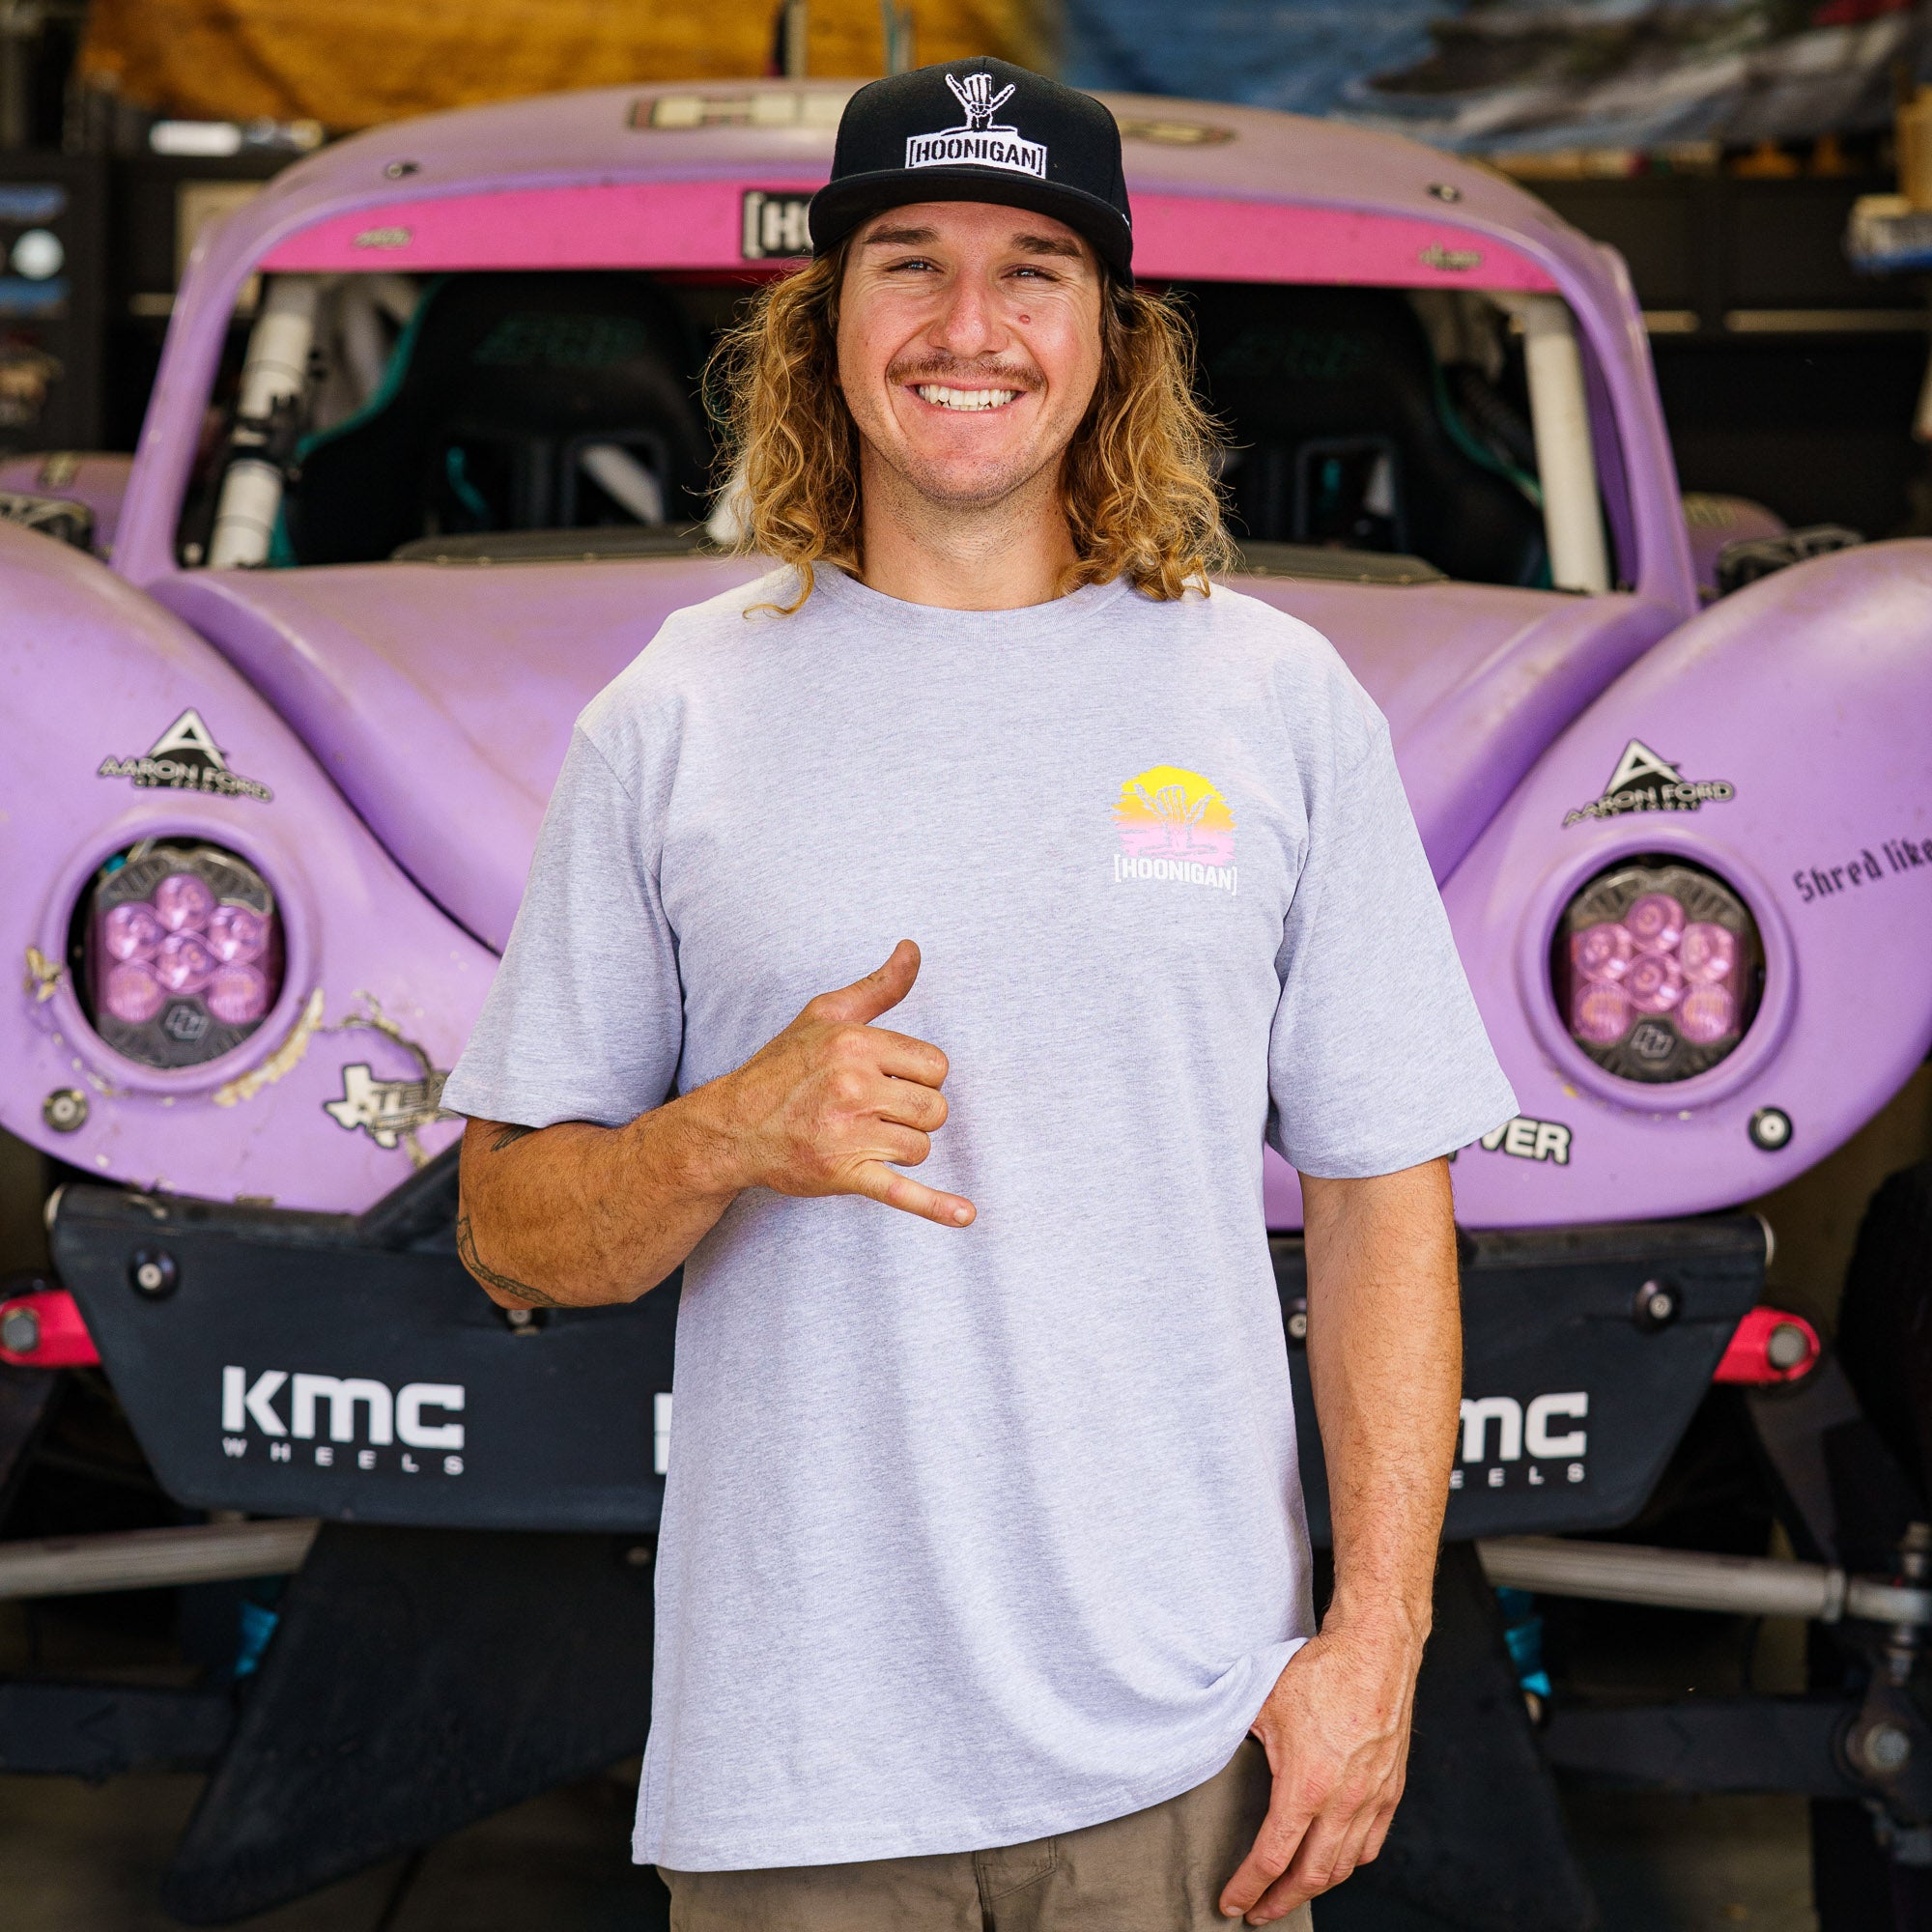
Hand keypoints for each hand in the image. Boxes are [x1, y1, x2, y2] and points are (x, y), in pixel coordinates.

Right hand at [705, 940, 974, 1227]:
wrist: (733, 1126)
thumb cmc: (783, 1067)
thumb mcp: (827, 1015)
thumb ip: (879, 986)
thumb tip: (913, 949)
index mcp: (855, 1045)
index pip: (935, 1065)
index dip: (919, 1075)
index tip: (890, 1079)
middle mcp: (853, 1087)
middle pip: (934, 1108)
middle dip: (914, 1112)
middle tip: (877, 1111)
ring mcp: (848, 1134)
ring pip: (921, 1146)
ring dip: (903, 1147)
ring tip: (866, 1137)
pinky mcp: (843, 1175)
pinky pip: (901, 1192)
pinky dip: (935, 1207)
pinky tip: (965, 1216)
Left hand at [1218, 1618, 1420, 1922]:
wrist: (1376, 1650)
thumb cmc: (1320, 1671)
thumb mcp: (1262, 1704)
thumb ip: (1236, 1737)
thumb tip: (1208, 1749)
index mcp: (1306, 1786)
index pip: (1273, 1857)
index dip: (1249, 1886)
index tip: (1232, 1904)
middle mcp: (1343, 1802)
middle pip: (1310, 1876)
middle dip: (1280, 1901)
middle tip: (1258, 1912)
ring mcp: (1372, 1799)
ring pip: (1343, 1866)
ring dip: (1313, 1887)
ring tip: (1290, 1892)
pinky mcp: (1391, 1790)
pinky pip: (1370, 1844)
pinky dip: (1348, 1863)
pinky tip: (1332, 1862)